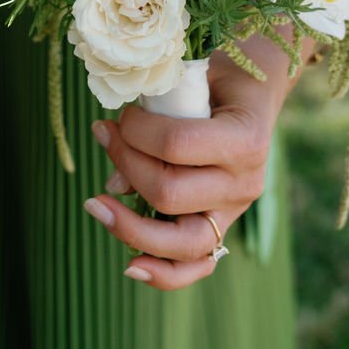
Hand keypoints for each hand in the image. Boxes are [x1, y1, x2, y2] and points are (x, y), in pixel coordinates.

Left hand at [84, 49, 285, 291]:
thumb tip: (115, 183)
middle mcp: (245, 182)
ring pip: (182, 244)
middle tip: (104, 135)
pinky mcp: (221, 228)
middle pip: (170, 192)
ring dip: (130, 228)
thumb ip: (159, 118)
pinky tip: (130, 265)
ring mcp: (235, 211)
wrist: (253, 90)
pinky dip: (163, 273)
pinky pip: (195, 265)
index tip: (120, 115)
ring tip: (95, 205)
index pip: (177, 145)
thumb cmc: (218, 75)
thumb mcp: (194, 78)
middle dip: (125, 163)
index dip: (136, 131)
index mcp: (245, 137)